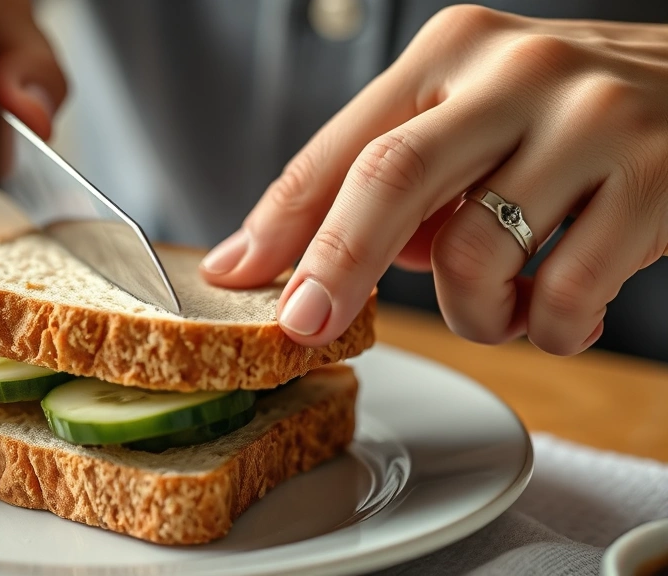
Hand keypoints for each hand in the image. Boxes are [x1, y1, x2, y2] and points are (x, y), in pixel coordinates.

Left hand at [200, 5, 667, 355]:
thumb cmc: (567, 117)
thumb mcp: (474, 116)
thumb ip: (395, 180)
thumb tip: (294, 263)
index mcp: (450, 53)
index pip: (343, 146)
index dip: (282, 222)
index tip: (238, 279)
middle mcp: (514, 74)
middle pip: (391, 178)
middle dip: (335, 266)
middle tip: (307, 327)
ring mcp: (590, 121)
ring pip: (476, 256)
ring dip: (470, 316)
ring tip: (498, 311)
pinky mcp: (658, 178)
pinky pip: (564, 296)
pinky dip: (545, 331)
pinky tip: (556, 317)